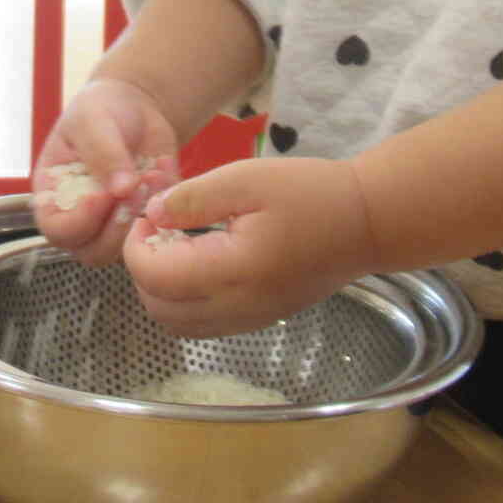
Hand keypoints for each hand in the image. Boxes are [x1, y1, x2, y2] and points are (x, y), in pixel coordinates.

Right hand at [31, 78, 179, 265]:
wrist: (135, 106)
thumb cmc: (100, 110)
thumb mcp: (92, 120)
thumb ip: (102, 152)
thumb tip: (121, 190)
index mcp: (54, 195)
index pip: (57, 231)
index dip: (79, 221)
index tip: (101, 193)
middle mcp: (80, 217)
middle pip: (91, 252)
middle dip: (114, 226)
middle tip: (131, 189)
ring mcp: (112, 223)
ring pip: (124, 252)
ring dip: (138, 220)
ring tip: (147, 179)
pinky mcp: (144, 219)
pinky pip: (157, 232)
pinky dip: (163, 206)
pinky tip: (160, 171)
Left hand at [123, 156, 376, 336]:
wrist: (366, 223)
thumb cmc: (310, 194)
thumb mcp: (246, 178)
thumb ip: (192, 198)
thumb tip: (153, 214)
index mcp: (233, 272)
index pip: (155, 278)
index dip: (136, 247)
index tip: (149, 215)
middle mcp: (238, 307)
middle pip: (159, 310)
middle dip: (144, 269)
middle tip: (159, 230)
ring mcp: (250, 319)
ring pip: (178, 325)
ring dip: (162, 290)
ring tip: (178, 246)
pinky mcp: (260, 319)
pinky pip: (204, 325)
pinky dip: (186, 300)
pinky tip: (201, 261)